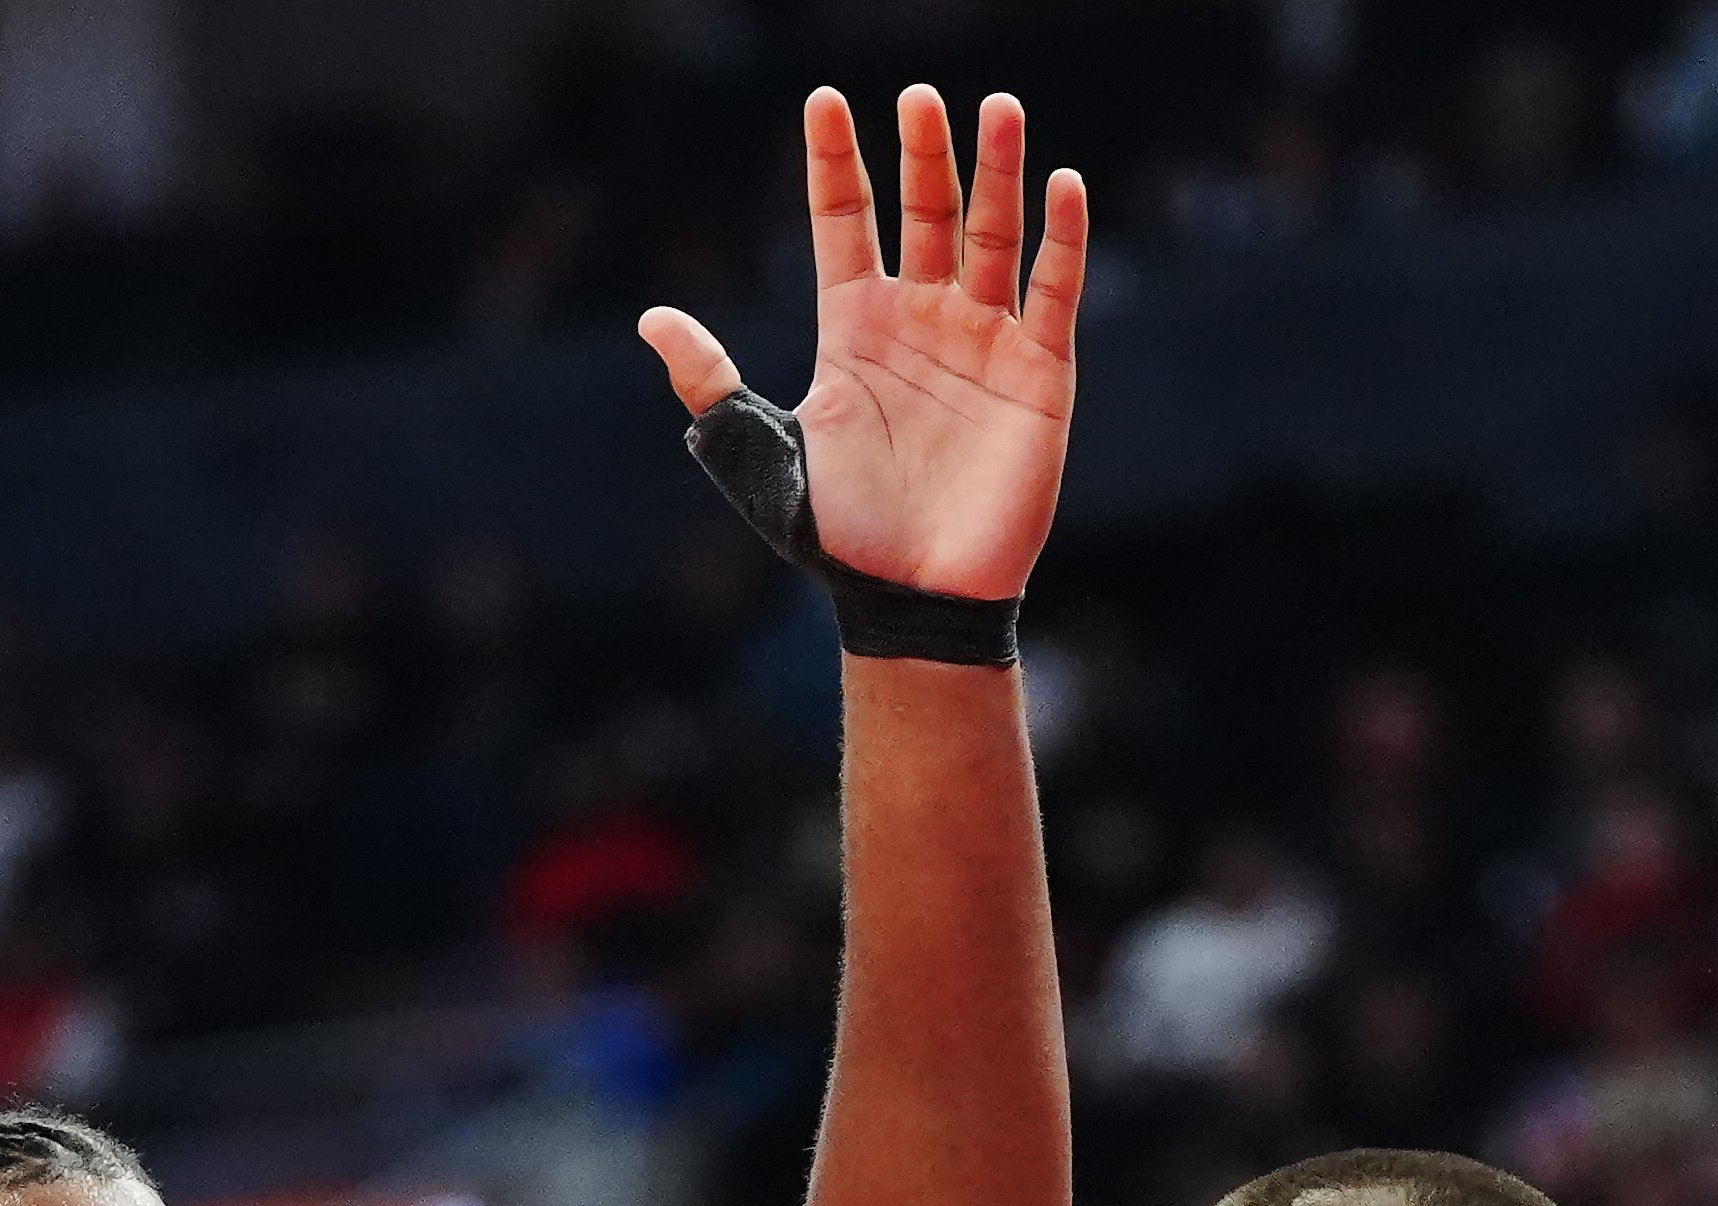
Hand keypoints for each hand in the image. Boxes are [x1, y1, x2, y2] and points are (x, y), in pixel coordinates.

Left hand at [636, 86, 1083, 604]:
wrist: (911, 598)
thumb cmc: (838, 533)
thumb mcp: (761, 451)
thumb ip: (712, 383)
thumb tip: (654, 318)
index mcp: (854, 327)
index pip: (845, 220)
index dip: (836, 162)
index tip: (824, 100)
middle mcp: (920, 320)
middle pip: (926, 211)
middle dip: (924, 152)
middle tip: (920, 94)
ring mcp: (982, 340)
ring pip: (993, 234)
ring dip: (998, 171)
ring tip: (998, 108)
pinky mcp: (1038, 373)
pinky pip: (1053, 292)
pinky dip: (1062, 238)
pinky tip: (1063, 183)